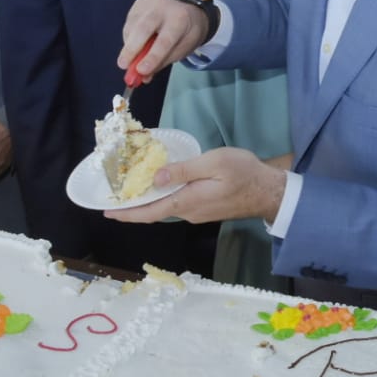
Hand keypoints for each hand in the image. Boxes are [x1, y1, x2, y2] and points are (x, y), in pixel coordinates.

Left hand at [105, 147, 285, 224]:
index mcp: (187, 201)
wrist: (269, 191)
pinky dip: (163, 197)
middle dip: (132, 205)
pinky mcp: (204, 209)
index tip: (107, 211)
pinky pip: (177, 204)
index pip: (150, 212)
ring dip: (147, 200)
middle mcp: (188, 212)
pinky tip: (158, 185)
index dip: (127, 213)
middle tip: (113, 195)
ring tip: (130, 187)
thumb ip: (183, 170)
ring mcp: (197, 212)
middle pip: (154, 211)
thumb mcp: (213, 163)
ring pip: (165, 207)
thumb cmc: (244, 173)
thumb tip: (155, 179)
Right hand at [117, 0, 209, 81]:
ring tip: (133, 57)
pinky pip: (129, 24)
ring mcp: (149, 3)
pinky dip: (129, 38)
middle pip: (143, 28)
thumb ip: (161, 63)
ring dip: (129, 46)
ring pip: (132, 27)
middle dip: (132, 49)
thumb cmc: (185, 34)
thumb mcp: (181, 50)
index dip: (152, 56)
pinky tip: (136, 43)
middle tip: (123, 65)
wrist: (189, 11)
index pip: (165, 40)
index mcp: (180, 20)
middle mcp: (163, 8)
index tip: (141, 71)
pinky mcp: (138, 3)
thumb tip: (142, 77)